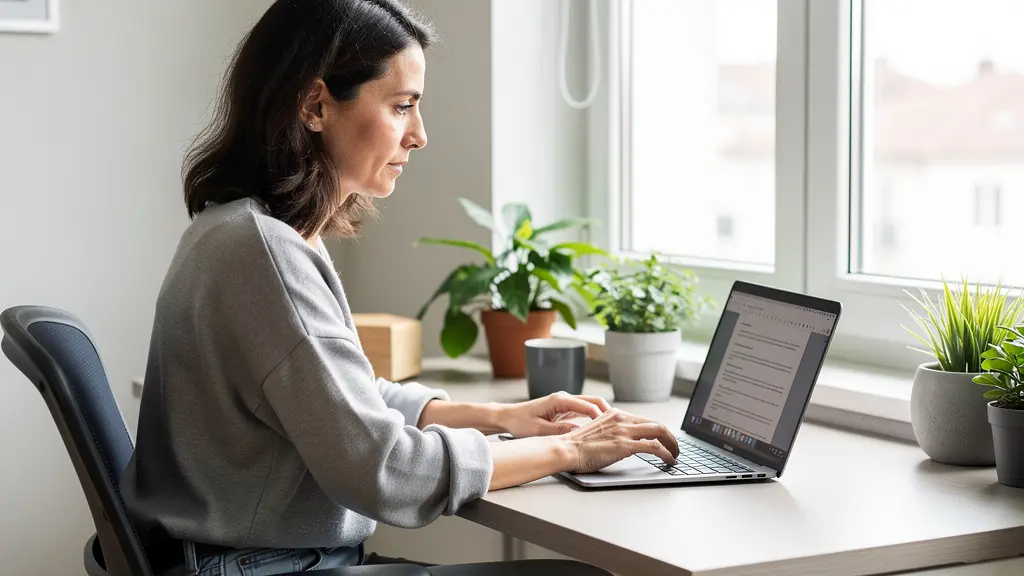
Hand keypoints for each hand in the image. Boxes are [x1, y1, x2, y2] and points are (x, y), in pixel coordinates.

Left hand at [497, 391, 610, 437]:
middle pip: (593, 401)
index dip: (601, 416)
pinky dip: (594, 417)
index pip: (587, 406)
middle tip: (620, 425)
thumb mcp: (539, 430)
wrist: (508, 417)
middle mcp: (564, 398)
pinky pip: (584, 411)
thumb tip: (578, 433)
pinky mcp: (564, 409)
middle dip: (608, 412)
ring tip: (614, 428)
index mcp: (559, 400)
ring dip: (602, 415)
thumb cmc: (520, 422)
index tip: (611, 426)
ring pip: (590, 406)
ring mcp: (565, 403)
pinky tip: (601, 428)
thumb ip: (559, 431)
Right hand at [562, 408, 678, 472]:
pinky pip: (654, 447)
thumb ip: (612, 432)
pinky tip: (669, 461)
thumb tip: (624, 442)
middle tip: (675, 447)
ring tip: (676, 455)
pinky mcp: (625, 445)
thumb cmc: (577, 446)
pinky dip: (666, 453)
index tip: (664, 439)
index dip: (658, 430)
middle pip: (656, 424)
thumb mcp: (597, 431)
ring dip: (672, 444)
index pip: (644, 420)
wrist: (566, 449)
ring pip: (659, 432)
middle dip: (670, 437)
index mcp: (615, 414)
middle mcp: (622, 419)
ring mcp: (624, 431)